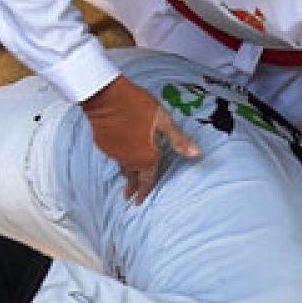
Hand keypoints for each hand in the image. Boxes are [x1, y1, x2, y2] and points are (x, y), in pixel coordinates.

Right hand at [80, 76, 200, 200]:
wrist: (106, 98)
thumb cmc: (138, 107)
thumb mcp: (164, 121)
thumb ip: (178, 140)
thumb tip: (197, 155)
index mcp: (146, 158)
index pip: (147, 180)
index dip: (145, 192)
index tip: (139, 203)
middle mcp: (129, 160)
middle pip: (132, 176)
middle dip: (132, 187)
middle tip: (129, 197)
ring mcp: (115, 153)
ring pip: (122, 167)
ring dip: (125, 174)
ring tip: (126, 178)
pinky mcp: (104, 144)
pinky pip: (114, 156)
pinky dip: (118, 158)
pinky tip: (119, 154)